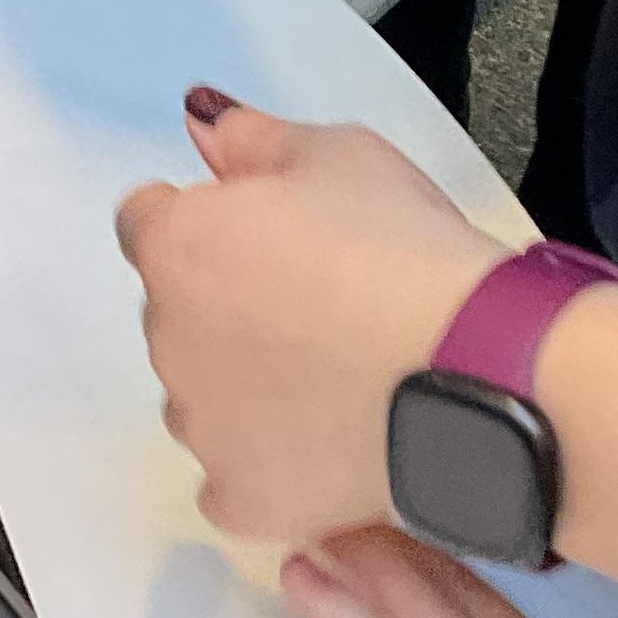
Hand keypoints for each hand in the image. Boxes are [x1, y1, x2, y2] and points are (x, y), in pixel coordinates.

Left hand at [117, 97, 502, 543]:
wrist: (470, 369)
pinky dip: (268, 464)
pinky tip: (328, 441)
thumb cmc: (405, 248)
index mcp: (177, 245)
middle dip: (226, 304)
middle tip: (321, 300)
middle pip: (177, 313)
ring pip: (202, 398)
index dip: (207, 221)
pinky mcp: (240, 498)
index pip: (147, 221)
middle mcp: (165, 338)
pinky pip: (232, 479)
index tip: (266, 233)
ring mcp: (199, 427)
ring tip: (336, 375)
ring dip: (243, 384)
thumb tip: (199, 119)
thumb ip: (251, 138)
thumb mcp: (338, 153)